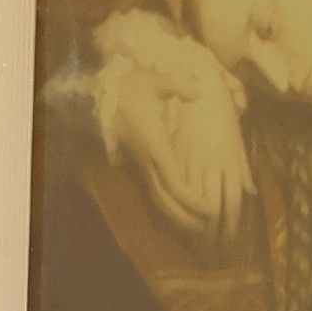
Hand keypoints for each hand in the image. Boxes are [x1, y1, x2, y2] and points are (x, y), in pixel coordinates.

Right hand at [104, 46, 253, 245]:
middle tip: (209, 229)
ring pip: (159, 200)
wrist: (100, 95)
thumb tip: (197, 90)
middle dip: (187, 218)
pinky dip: (169, 205)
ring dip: (177, 217)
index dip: (192, 201)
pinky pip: (155, 192)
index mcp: (156, 147)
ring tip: (197, 228)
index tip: (210, 210)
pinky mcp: (139, 165)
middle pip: (167, 201)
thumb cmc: (129, 88)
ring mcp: (141, 165)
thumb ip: (178, 87)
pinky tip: (182, 212)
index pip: (175, 183)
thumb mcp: (154, 81)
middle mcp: (148, 162)